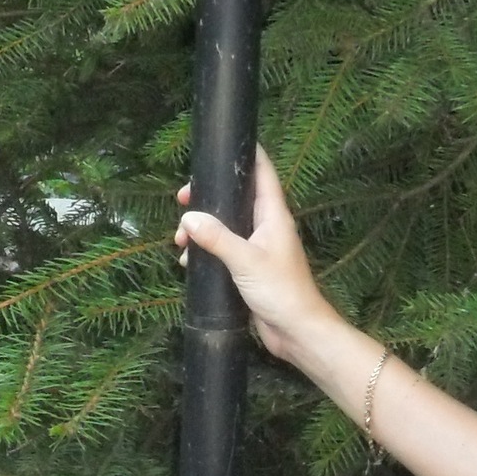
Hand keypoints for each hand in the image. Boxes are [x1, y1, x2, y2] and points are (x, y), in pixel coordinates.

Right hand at [173, 145, 339, 361]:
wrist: (296, 331)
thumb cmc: (280, 290)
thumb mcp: (245, 260)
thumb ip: (216, 237)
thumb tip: (188, 218)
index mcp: (273, 215)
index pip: (263, 172)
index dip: (246, 153)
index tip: (222, 144)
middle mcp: (266, 226)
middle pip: (235, 198)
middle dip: (208, 197)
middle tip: (181, 199)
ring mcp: (258, 247)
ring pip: (225, 226)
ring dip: (202, 229)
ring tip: (180, 240)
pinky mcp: (249, 268)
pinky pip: (223, 251)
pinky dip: (206, 252)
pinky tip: (190, 263)